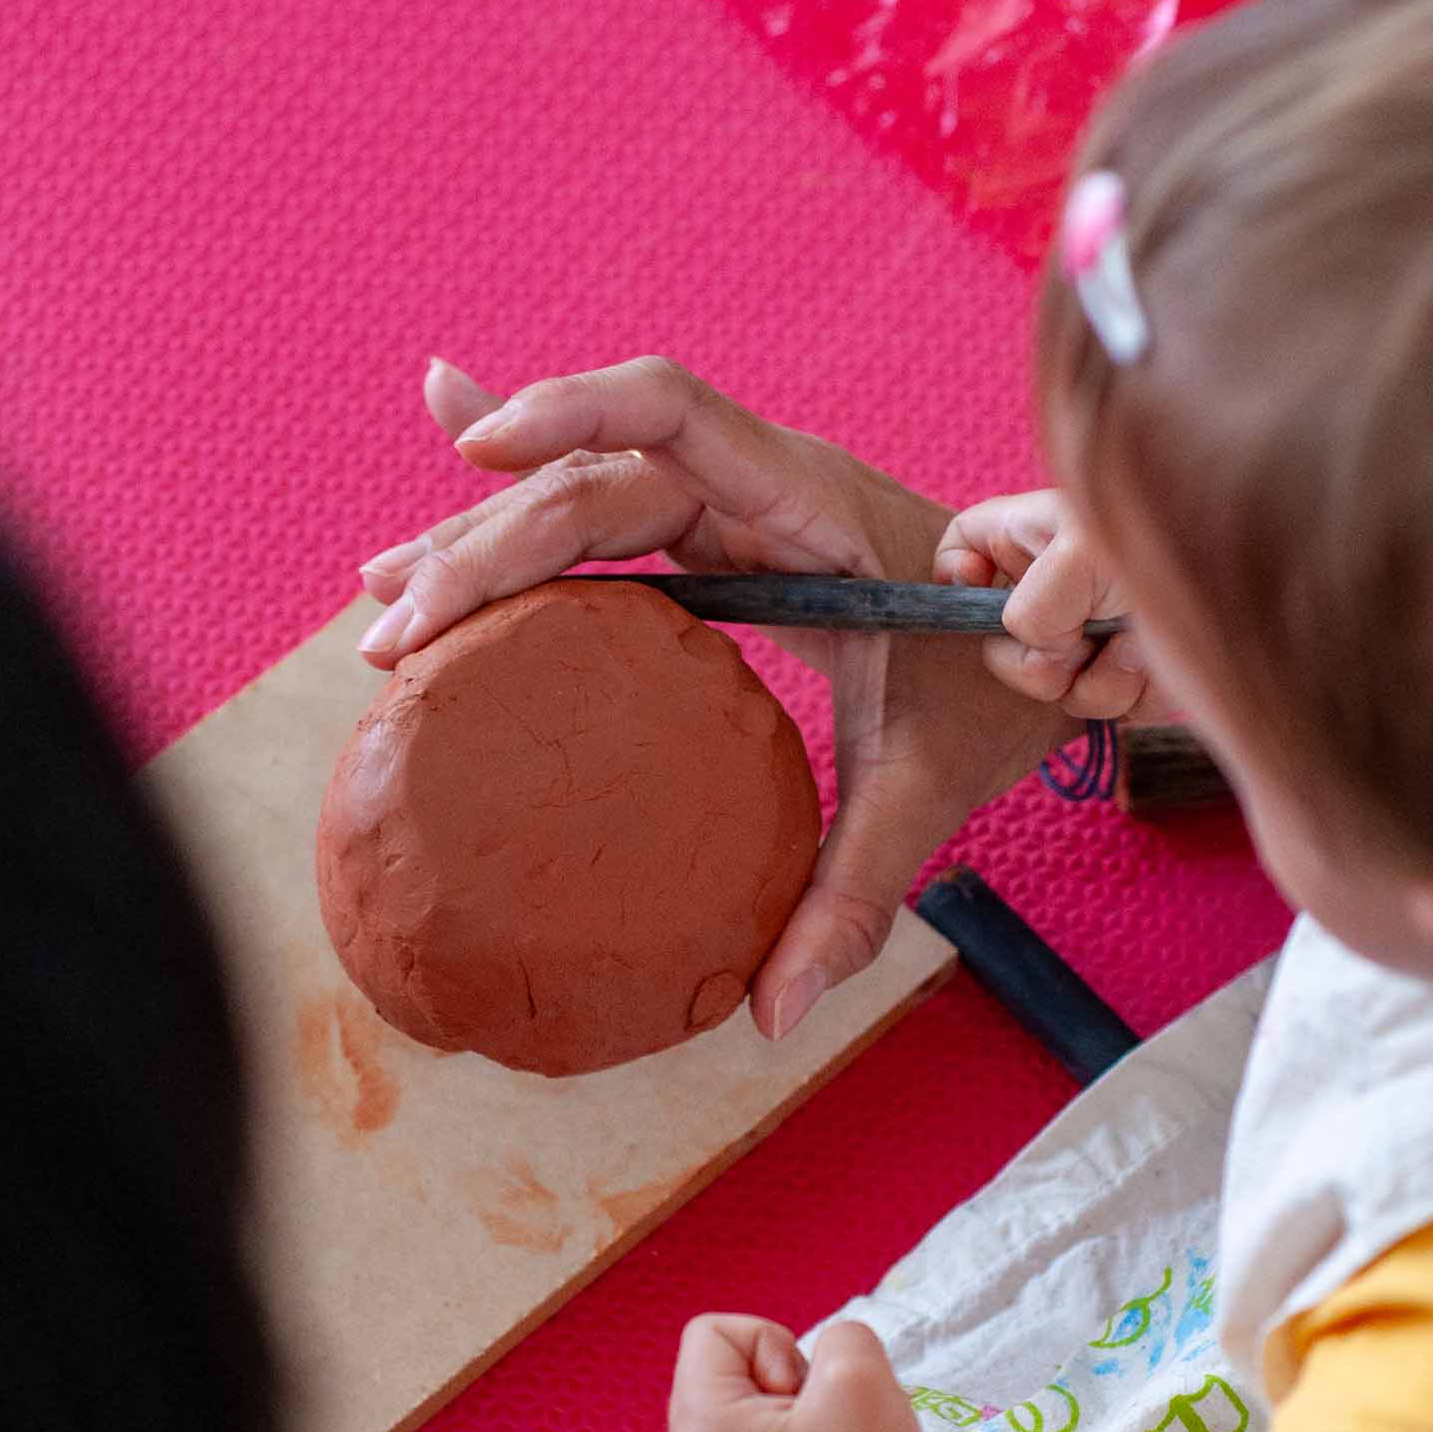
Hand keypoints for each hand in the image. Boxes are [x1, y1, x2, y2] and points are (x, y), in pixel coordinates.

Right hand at [359, 359, 1076, 1038]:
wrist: (1053, 631)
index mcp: (809, 503)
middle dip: (485, 543)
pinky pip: (608, 499)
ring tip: (380, 597)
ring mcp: (731, 508)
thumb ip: (857, 888)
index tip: (480, 459)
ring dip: (478, 539)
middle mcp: (757, 486)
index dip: (572, 416)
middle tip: (393, 634)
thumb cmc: (996, 684)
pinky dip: (525, 479)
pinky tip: (449, 428)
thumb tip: (776, 1015)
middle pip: (595, 476)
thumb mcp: (932, 785)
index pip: (673, 418)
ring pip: (582, 494)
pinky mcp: (715, 539)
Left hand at [667, 1315, 943, 1431]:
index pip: (712, 1332)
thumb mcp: (862, 1376)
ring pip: (746, 1413)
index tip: (807, 1399)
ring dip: (795, 1419)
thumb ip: (839, 1336)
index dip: (773, 1344)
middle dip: (784, 1383)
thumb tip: (820, 1368)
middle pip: (724, 1373)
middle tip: (823, 1430)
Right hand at [936, 488, 1163, 723]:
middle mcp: (1058, 582)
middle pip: (997, 639)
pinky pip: (1097, 707)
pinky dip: (1129, 694)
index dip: (955, 579)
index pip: (961, 548)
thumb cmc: (1181, 541)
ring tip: (1134, 641)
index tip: (976, 594)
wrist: (1265, 595)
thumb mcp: (1087, 552)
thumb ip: (1036, 600)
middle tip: (1079, 638)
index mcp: (1036, 533)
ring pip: (1049, 685)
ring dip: (1094, 678)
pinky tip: (1156, 662)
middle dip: (1039, 656)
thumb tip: (1035, 648)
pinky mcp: (1126, 674)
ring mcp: (1090, 630)